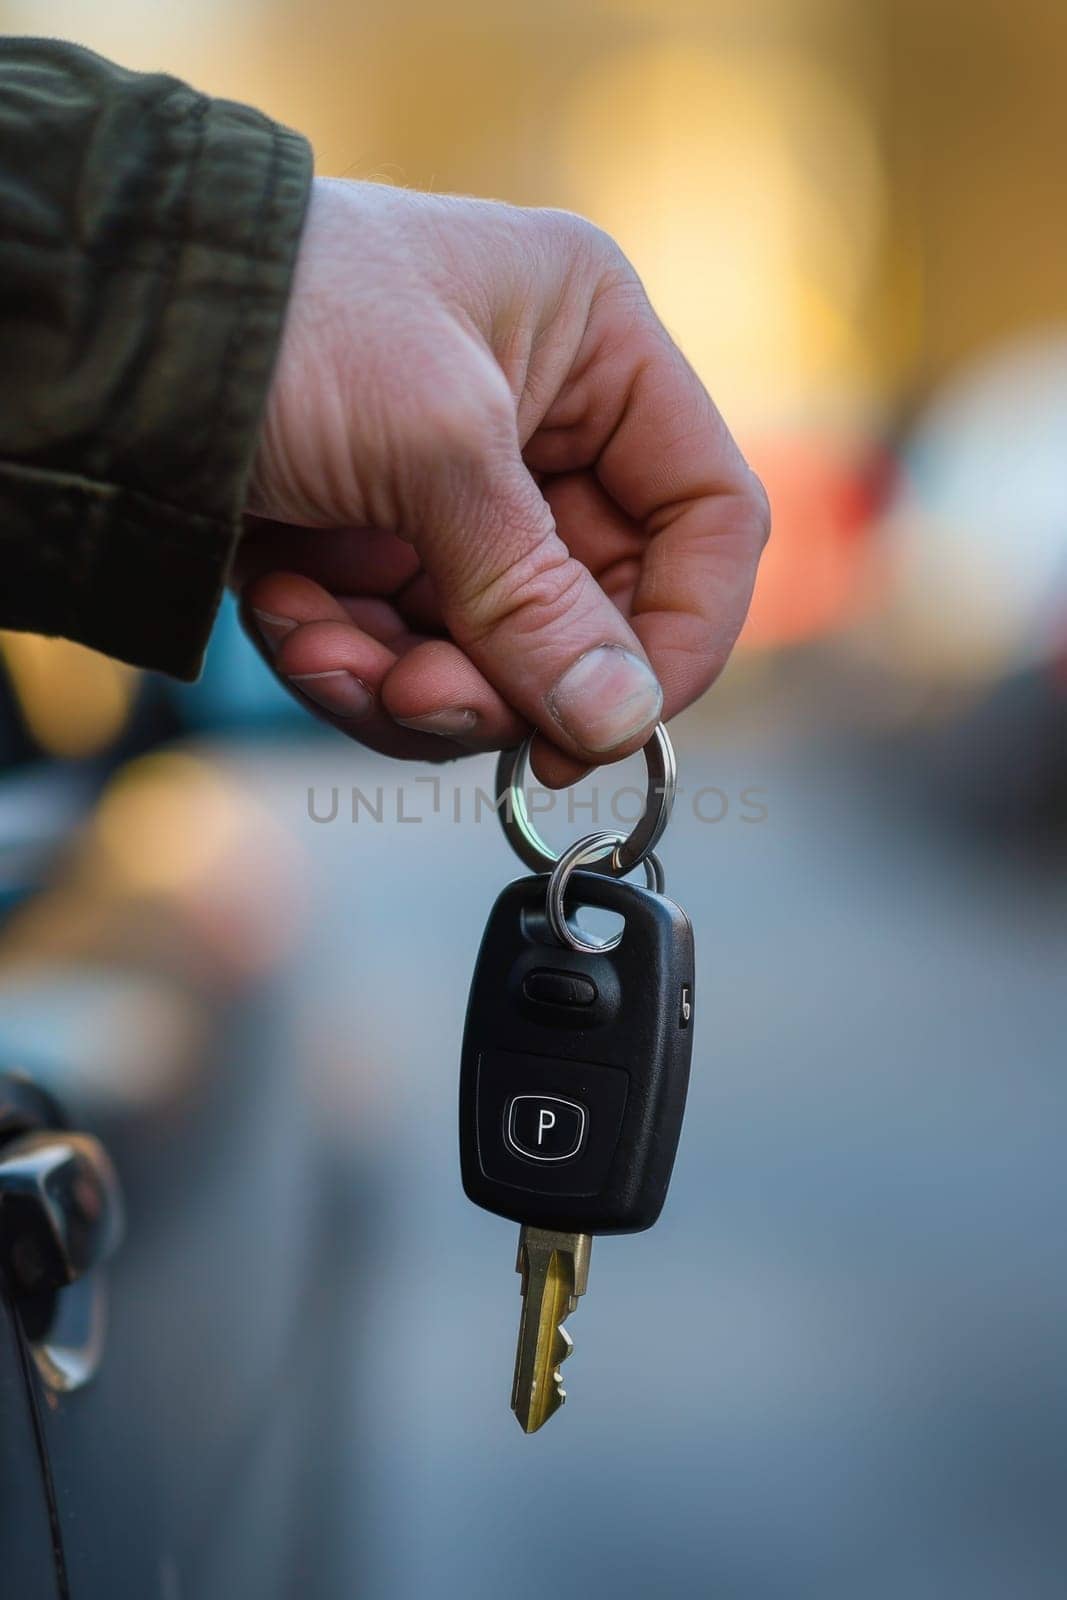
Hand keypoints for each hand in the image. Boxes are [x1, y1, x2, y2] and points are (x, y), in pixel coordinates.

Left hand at [237, 178, 768, 784]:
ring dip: (412, 683)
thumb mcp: (431, 443)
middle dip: (505, 673)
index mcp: (598, 347)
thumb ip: (536, 596)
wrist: (97, 331)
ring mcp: (462, 500)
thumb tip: (622, 725)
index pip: (708, 517)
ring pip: (498, 655)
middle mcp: (546, 426)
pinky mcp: (385, 556)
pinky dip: (350, 665)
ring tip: (323, 651)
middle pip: (596, 611)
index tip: (617, 724)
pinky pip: (412, 656)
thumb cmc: (282, 321)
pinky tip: (285, 621)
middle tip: (422, 700)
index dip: (682, 633)